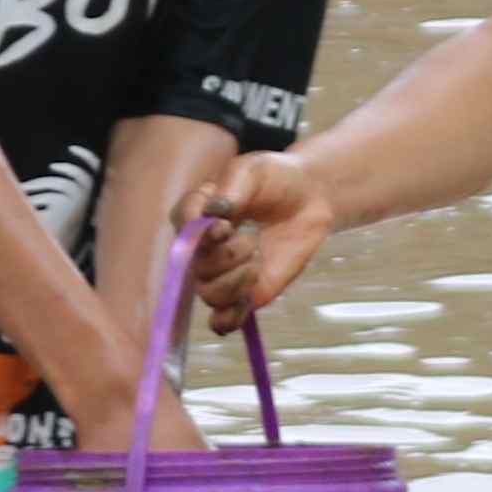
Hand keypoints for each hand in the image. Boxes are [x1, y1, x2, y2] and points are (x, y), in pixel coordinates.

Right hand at [188, 144, 336, 330]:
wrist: (309, 199)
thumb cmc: (276, 179)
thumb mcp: (252, 171)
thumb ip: (231, 189)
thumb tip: (214, 215)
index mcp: (196, 213)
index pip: (182, 227)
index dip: (200, 234)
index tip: (226, 225)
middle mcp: (202, 247)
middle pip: (195, 267)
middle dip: (227, 256)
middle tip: (252, 239)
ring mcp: (222, 274)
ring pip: (209, 295)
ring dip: (236, 281)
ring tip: (257, 261)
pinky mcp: (244, 294)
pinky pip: (224, 320)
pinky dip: (231, 317)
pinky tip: (248, 298)